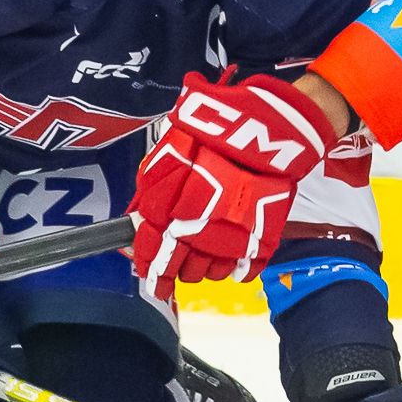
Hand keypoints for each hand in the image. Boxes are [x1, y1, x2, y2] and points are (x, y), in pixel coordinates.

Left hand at [130, 71, 331, 289]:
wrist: (264, 128)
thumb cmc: (213, 134)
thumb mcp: (170, 154)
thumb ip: (151, 193)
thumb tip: (138, 223)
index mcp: (172, 209)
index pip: (152, 251)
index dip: (147, 266)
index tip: (148, 274)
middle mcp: (200, 230)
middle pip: (182, 268)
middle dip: (174, 272)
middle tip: (174, 271)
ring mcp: (233, 236)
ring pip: (212, 273)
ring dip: (205, 269)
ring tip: (204, 257)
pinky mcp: (263, 237)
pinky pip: (247, 268)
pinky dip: (238, 271)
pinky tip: (232, 264)